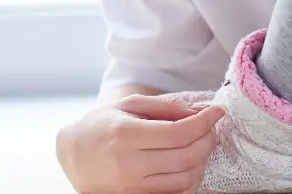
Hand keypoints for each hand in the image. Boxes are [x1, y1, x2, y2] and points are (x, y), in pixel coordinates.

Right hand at [56, 94, 224, 193]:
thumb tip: (201, 110)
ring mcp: (131, 188)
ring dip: (201, 162)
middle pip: (186, 157)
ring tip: (199, 145)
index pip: (178, 132)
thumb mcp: (130, 106)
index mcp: (125, 135)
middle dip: (207, 140)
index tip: (217, 112)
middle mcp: (127, 164)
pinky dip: (190, 180)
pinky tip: (188, 164)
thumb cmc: (102, 125)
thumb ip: (167, 107)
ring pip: (185, 180)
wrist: (73, 155)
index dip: (204, 122)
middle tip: (211, 129)